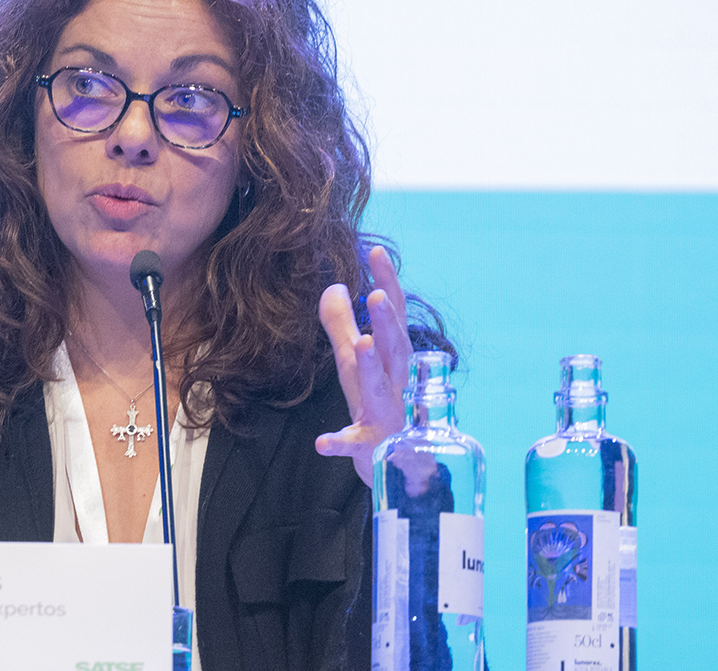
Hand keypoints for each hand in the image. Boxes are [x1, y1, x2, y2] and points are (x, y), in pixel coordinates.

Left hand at [314, 245, 412, 486]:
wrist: (393, 466)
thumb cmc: (374, 402)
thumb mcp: (354, 362)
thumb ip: (341, 324)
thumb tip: (333, 284)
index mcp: (391, 357)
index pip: (393, 315)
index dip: (386, 282)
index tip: (376, 251)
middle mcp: (395, 382)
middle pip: (395, 348)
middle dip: (388, 323)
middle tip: (376, 296)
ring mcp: (387, 414)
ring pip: (380, 388)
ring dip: (371, 366)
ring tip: (361, 344)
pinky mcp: (373, 445)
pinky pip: (356, 442)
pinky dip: (341, 442)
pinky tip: (322, 442)